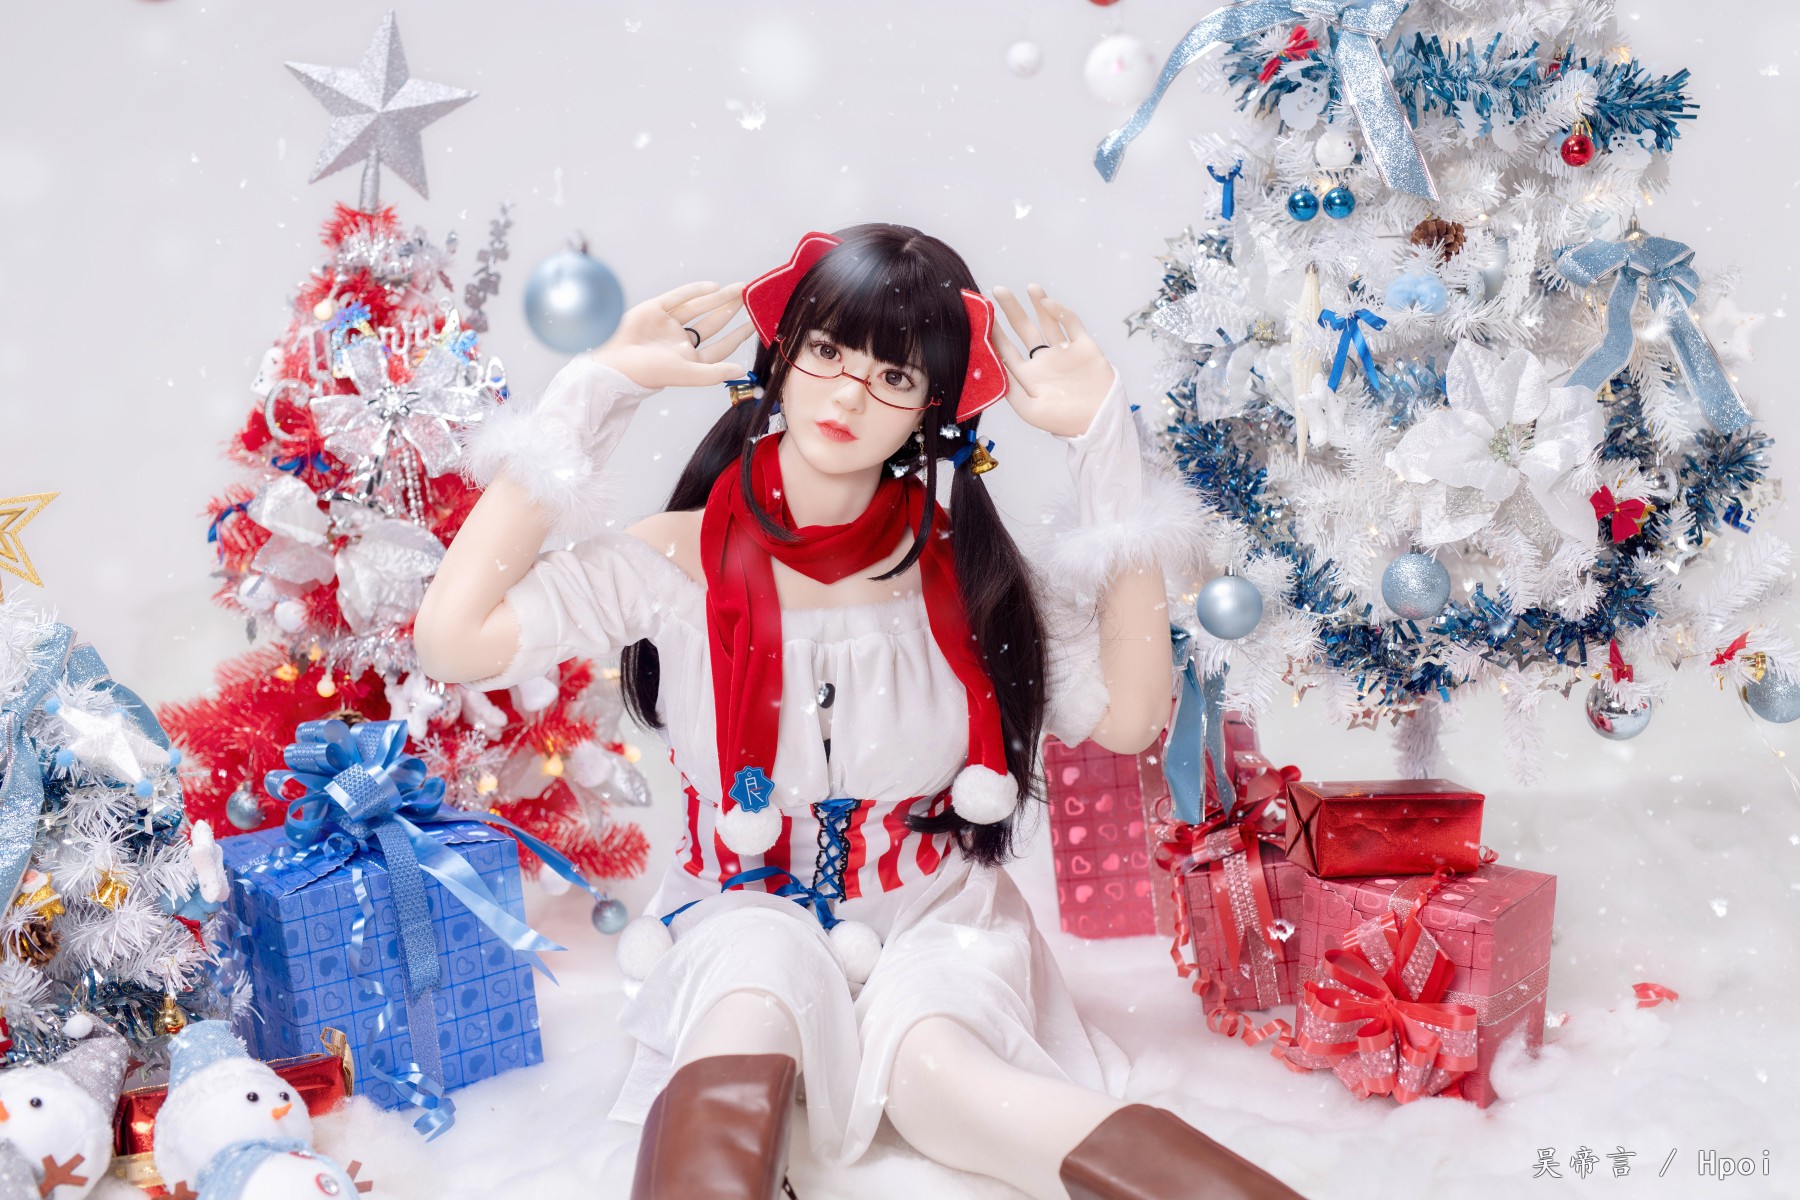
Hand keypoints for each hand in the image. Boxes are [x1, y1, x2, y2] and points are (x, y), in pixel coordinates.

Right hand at [588, 281, 756, 389]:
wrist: (614, 361)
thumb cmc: (650, 372)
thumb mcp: (687, 373)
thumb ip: (715, 372)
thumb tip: (742, 370)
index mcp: (690, 359)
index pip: (720, 347)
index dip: (738, 336)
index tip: (755, 325)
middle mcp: (680, 342)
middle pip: (712, 324)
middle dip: (730, 311)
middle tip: (749, 298)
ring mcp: (668, 325)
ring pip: (698, 308)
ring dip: (718, 299)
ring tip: (738, 289)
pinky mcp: (655, 309)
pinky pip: (679, 297)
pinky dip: (696, 291)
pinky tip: (713, 287)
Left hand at [989, 284, 1115, 438]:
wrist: (1100, 422)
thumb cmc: (1064, 421)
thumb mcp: (1030, 410)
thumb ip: (1010, 387)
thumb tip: (993, 365)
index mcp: (1030, 376)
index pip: (1007, 350)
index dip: (994, 333)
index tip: (982, 315)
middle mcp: (1045, 361)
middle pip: (1024, 330)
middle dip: (1011, 310)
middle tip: (997, 290)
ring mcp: (1064, 352)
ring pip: (1048, 322)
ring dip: (1038, 304)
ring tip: (1029, 287)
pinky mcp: (1084, 346)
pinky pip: (1071, 324)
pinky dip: (1060, 312)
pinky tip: (1048, 303)